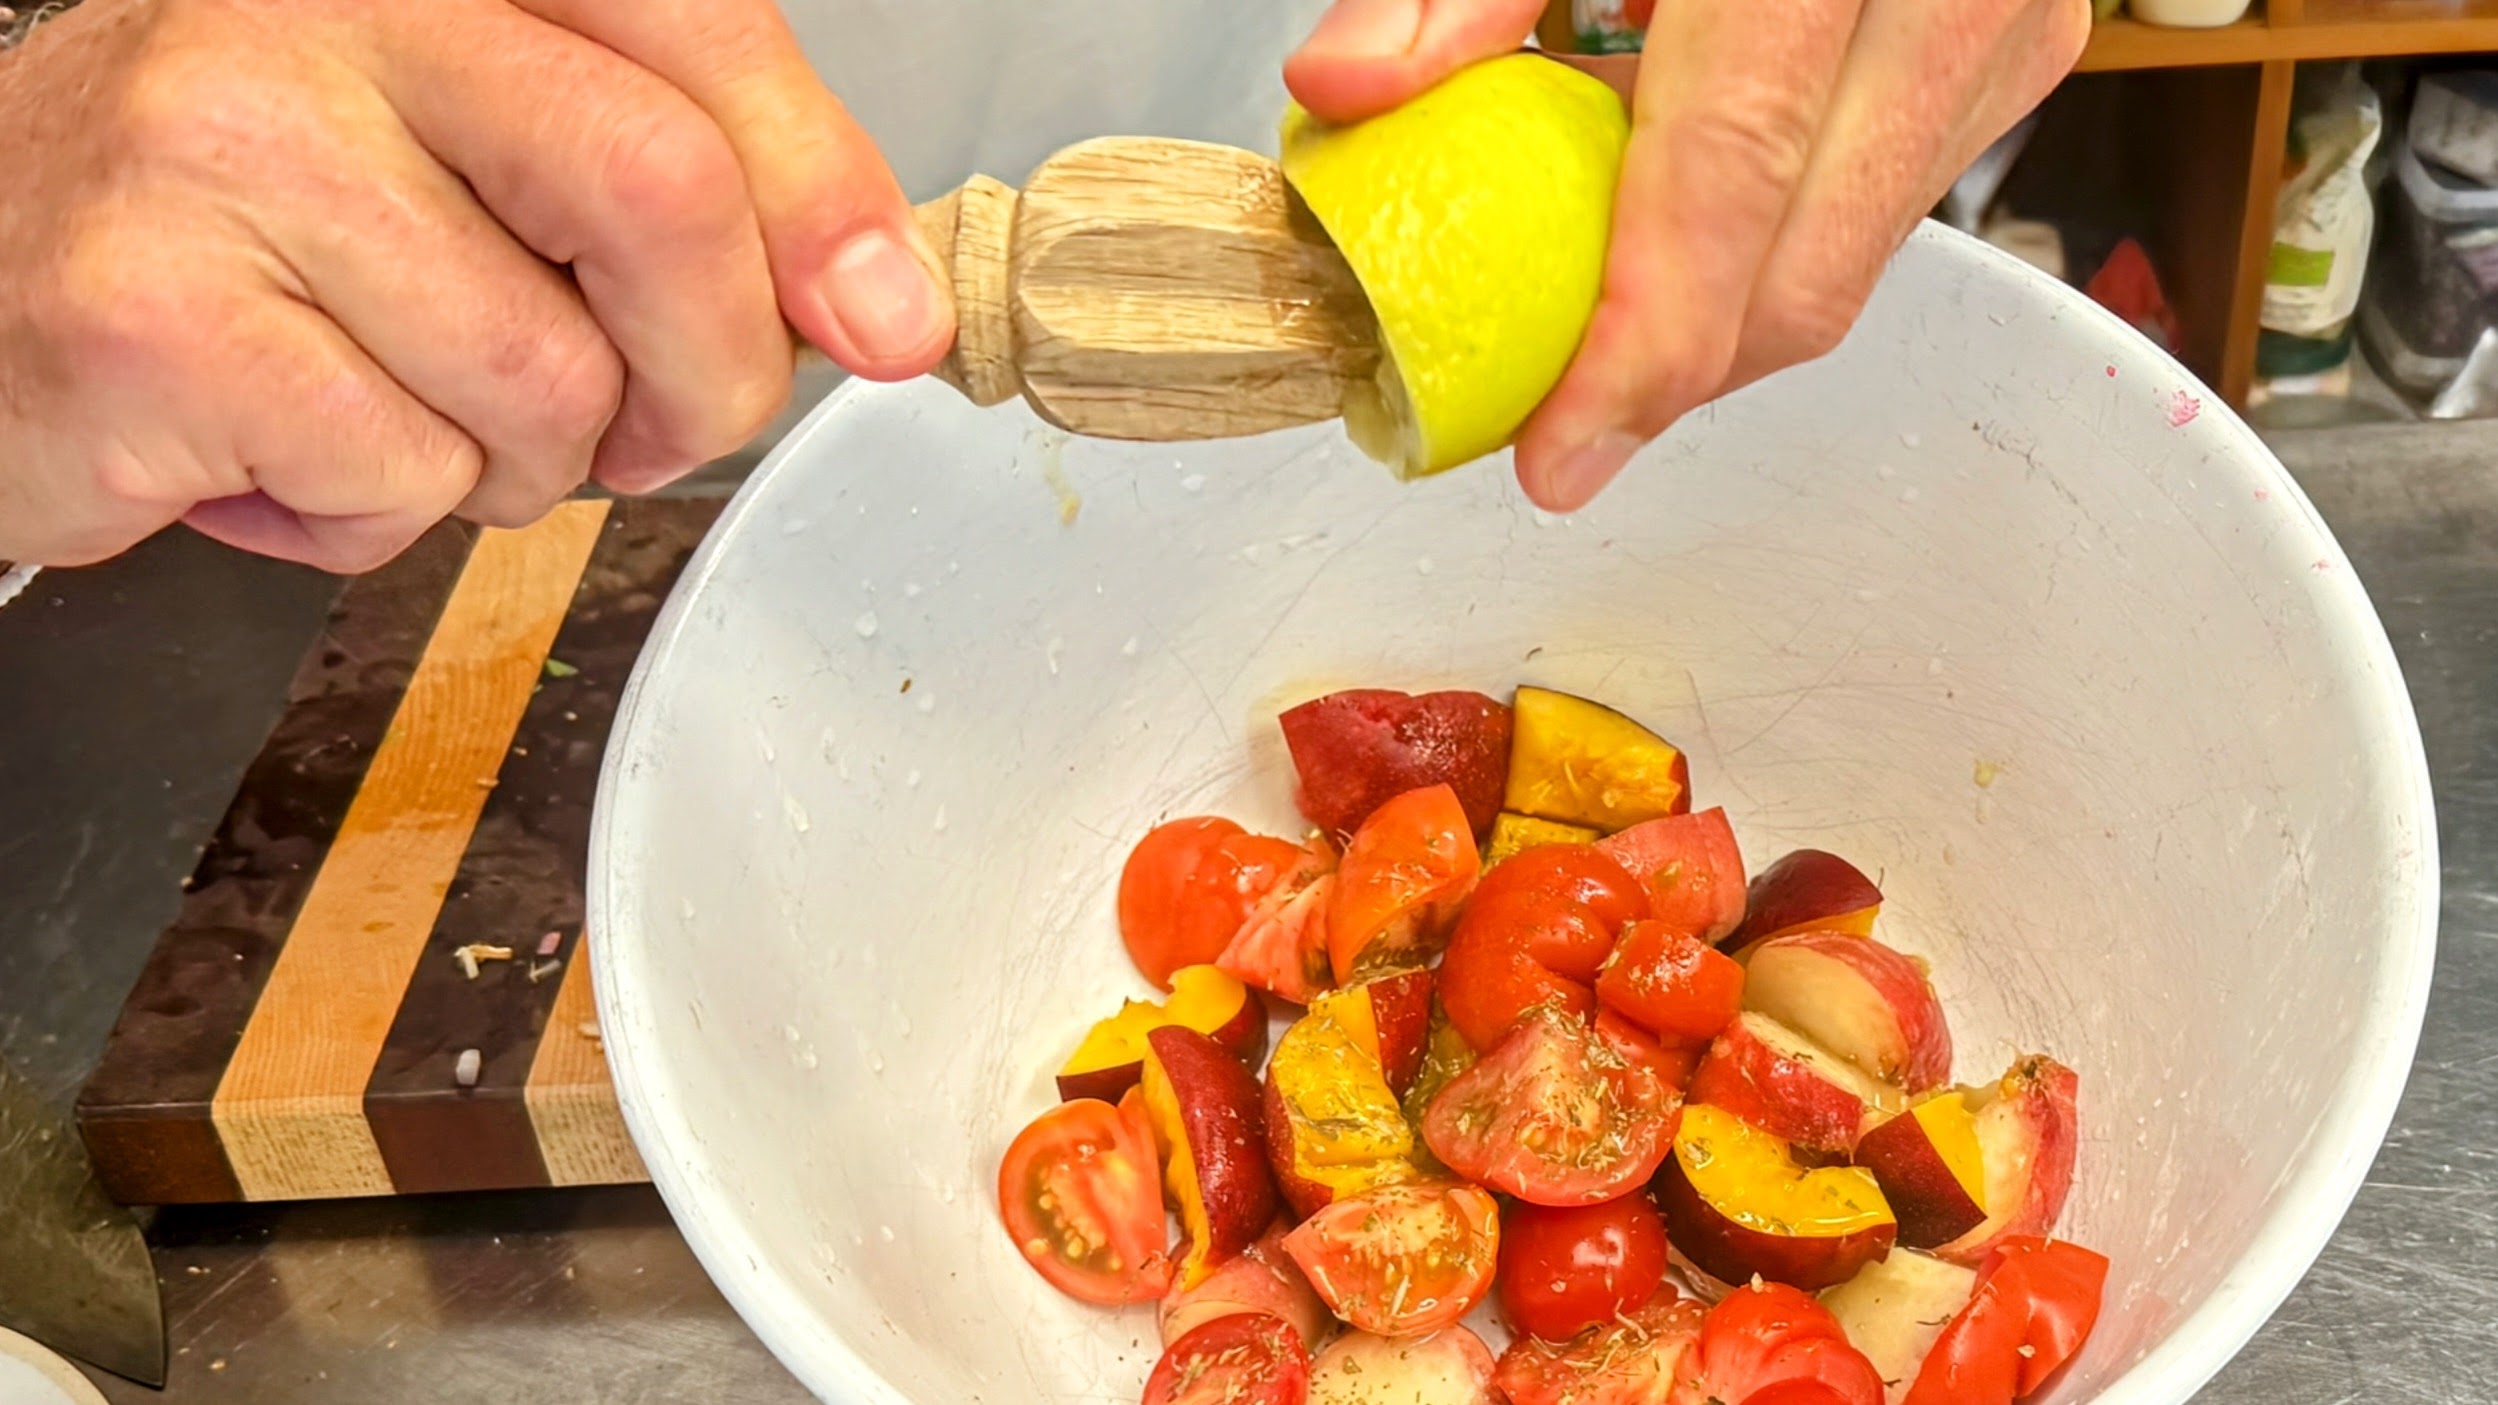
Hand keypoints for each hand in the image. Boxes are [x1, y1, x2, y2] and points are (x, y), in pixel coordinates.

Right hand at [0, 0, 951, 570]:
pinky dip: (383, 514)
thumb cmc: (250, 231)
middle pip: (657, 194)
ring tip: (399, 411)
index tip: (879, 317)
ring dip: (521, 462)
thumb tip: (879, 301)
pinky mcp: (151, 310)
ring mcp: (222, 144)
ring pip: (542, 376)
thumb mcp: (476, 162)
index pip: (700, 31)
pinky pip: (404, 472)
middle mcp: (320, 5)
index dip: (823, 192)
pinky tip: (289, 449)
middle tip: (653, 428)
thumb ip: (679, 199)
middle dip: (706, 371)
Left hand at [1286, 0, 2087, 511]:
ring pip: (1852, 269)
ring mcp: (2003, 31)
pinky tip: (1692, 235)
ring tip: (1610, 316)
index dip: (1642, 344)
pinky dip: (1777, 252)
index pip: (1727, 181)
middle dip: (1674, 380)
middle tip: (1560, 426)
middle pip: (1805, 274)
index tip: (1559, 451)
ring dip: (1723, 327)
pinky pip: (1883, 216)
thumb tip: (1341, 89)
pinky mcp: (2018, 56)